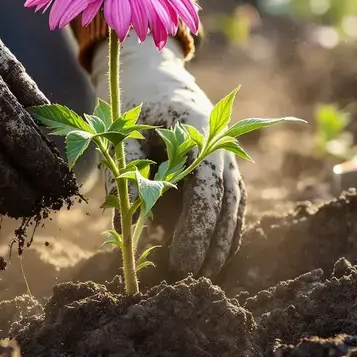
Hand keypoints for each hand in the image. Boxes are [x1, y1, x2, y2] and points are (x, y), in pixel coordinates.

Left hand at [91, 36, 244, 277]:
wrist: (155, 77)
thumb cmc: (133, 103)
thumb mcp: (123, 131)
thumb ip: (126, 173)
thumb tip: (124, 226)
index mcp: (198, 128)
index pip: (207, 187)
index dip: (197, 228)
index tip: (182, 262)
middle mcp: (222, 144)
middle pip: (226, 202)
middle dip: (210, 244)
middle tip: (187, 279)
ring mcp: (227, 157)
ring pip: (233, 206)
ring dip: (221, 243)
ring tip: (201, 276)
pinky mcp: (223, 170)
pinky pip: (230, 205)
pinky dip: (224, 232)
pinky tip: (212, 259)